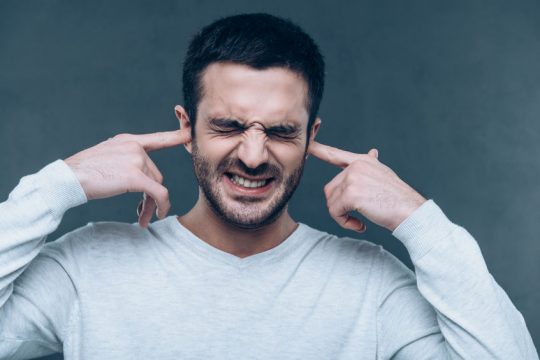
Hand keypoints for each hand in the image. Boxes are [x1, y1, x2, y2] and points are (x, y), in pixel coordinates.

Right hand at [64, 129, 190, 227]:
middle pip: (155, 174)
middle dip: (151, 195)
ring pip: (156, 186)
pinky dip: (161, 205)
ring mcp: (136, 160)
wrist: (67, 179)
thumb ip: (125, 162)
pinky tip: (156, 215)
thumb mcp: (106, 158)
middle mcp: (134, 147)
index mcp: (127, 141)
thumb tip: (142, 179)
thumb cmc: (83, 173)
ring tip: (143, 218)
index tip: (190, 134)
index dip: (176, 136)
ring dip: (150, 205)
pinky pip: (158, 193)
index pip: (158, 139)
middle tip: (143, 212)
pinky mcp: (135, 176)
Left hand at [308, 141, 426, 231]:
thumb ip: (371, 166)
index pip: (335, 154)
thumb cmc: (399, 199)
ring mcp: (353, 178)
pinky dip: (344, 222)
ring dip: (342, 216)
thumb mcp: (384, 176)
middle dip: (340, 206)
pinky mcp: (351, 193)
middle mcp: (356, 166)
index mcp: (363, 161)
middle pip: (330, 189)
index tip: (308, 144)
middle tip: (356, 216)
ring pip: (331, 202)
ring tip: (359, 220)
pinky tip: (360, 225)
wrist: (412, 213)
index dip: (319, 150)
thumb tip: (371, 152)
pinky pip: (335, 212)